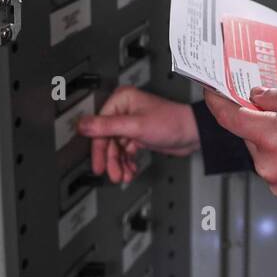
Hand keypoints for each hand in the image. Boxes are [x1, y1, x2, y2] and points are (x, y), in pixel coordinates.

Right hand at [76, 86, 199, 183]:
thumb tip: (82, 125)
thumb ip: (107, 127)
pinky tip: (130, 170)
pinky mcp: (138, 134)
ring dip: (119, 163)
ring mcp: (131, 123)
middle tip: (111, 173)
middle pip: (108, 139)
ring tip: (122, 175)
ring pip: (117, 147)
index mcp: (121, 100)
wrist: (193, 134)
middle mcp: (124, 110)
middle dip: (111, 159)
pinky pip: (126, 150)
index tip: (97, 163)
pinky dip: (127, 162)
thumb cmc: (172, 122)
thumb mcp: (135, 126)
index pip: (100, 126)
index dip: (98, 147)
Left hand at [202, 86, 276, 216]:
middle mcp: (269, 163)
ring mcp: (276, 181)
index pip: (230, 117)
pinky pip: (276, 166)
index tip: (213, 91)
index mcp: (275, 137)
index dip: (218, 101)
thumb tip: (261, 95)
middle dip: (262, 118)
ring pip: (264, 150)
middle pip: (249, 133)